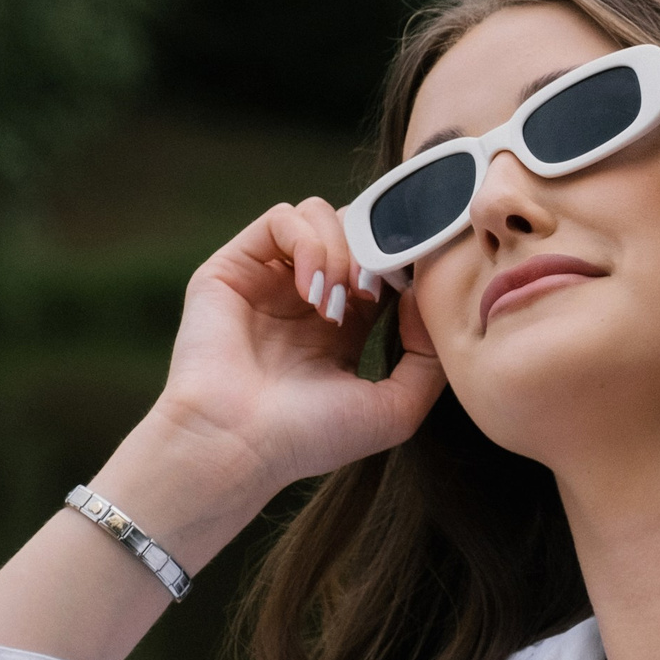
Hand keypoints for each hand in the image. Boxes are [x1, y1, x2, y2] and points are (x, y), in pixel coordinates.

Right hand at [146, 201, 446, 526]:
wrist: (238, 444)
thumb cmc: (309, 438)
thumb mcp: (395, 410)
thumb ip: (426, 358)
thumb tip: (422, 297)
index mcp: (342, 323)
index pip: (381, 262)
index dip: (403, 261)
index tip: (415, 280)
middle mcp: (304, 294)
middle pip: (354, 229)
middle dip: (374, 249)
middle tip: (372, 291)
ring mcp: (268, 278)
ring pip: (320, 215)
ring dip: (341, 249)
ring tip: (335, 299)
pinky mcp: (233, 267)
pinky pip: (281, 218)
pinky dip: (307, 241)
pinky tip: (310, 289)